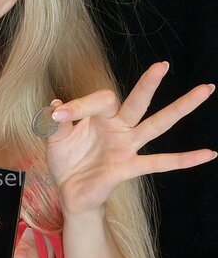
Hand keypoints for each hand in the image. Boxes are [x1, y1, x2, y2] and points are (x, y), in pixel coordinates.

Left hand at [43, 62, 216, 215]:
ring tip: (205, 90)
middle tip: (163, 64)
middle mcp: (119, 127)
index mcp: (102, 116)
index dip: (78, 106)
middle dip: (149, 83)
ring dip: (181, 108)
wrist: (69, 192)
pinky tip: (209, 153)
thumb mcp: (55, 140)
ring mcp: (128, 147)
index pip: (100, 100)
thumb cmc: (66, 161)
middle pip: (138, 101)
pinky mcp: (129, 168)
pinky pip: (160, 163)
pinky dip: (185, 159)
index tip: (57, 117)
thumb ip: (55, 124)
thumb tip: (55, 106)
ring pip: (157, 124)